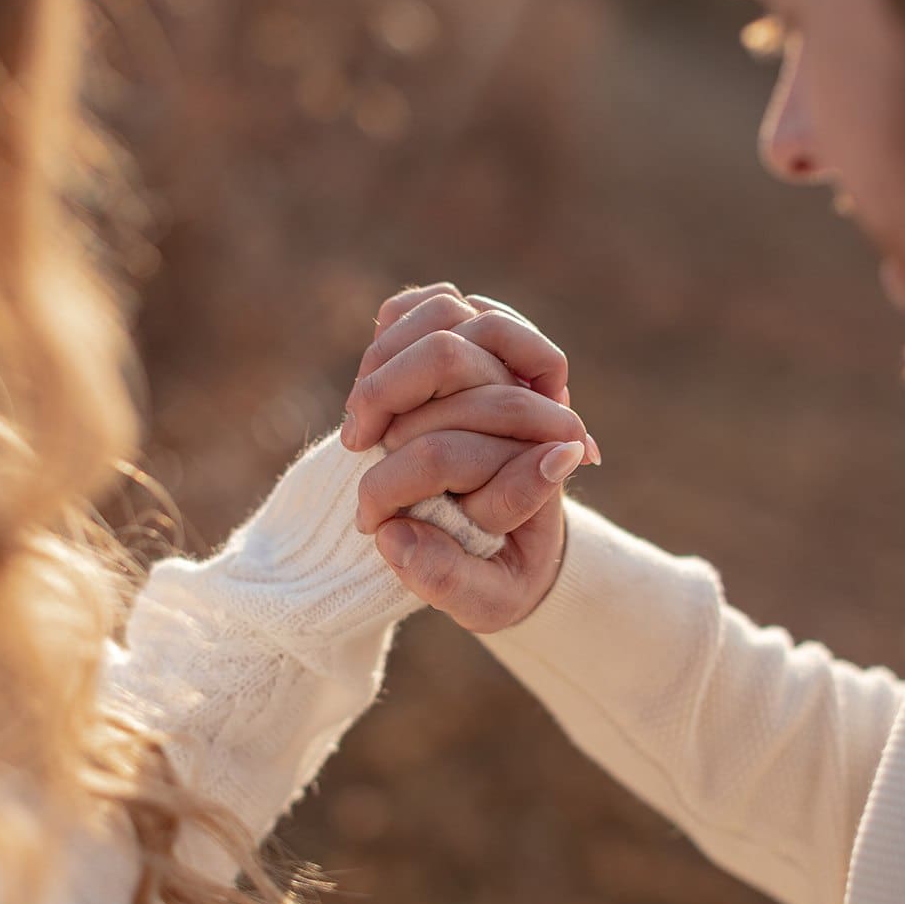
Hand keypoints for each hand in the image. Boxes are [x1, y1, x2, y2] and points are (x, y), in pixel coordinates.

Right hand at [344, 283, 598, 632]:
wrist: (515, 545)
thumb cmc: (502, 576)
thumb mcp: (487, 599)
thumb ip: (447, 577)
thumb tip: (390, 536)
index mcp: (548, 455)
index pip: (470, 433)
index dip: (399, 478)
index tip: (370, 521)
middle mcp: (534, 398)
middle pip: (450, 355)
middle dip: (385, 397)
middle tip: (356, 448)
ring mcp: (504, 364)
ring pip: (446, 314)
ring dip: (385, 363)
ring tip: (359, 421)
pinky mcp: (474, 347)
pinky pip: (431, 304)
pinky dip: (393, 329)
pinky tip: (370, 380)